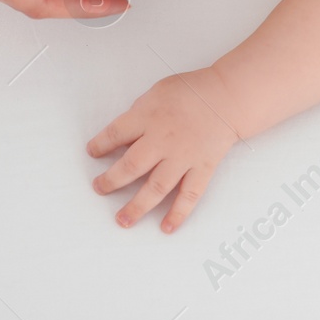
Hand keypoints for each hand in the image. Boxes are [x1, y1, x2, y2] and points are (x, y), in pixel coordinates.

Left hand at [88, 68, 241, 232]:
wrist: (226, 97)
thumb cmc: (190, 91)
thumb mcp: (156, 92)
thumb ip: (138, 114)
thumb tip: (122, 138)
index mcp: (148, 117)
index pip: (115, 134)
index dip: (99, 145)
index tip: (93, 152)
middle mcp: (162, 140)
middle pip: (130, 166)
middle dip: (110, 181)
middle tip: (99, 188)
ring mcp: (183, 157)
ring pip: (155, 188)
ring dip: (137, 207)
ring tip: (122, 220)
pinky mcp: (201, 168)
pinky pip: (189, 195)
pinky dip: (178, 214)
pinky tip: (166, 228)